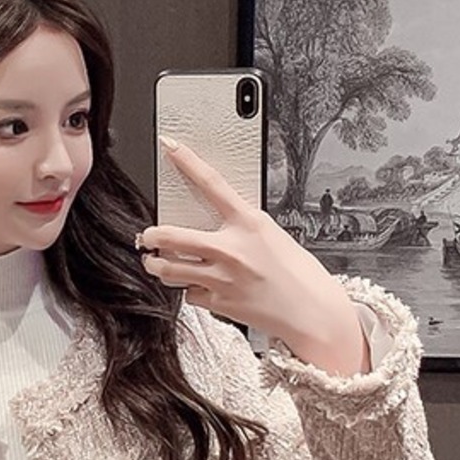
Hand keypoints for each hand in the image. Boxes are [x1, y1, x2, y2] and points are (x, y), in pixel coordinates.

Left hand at [138, 135, 366, 370]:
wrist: (312, 312)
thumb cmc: (301, 276)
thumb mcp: (275, 237)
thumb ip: (244, 229)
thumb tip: (223, 227)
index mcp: (249, 223)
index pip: (212, 183)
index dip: (187, 161)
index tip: (171, 147)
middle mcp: (231, 248)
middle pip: (173, 236)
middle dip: (152, 236)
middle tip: (148, 236)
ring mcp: (221, 277)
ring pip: (170, 270)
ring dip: (157, 266)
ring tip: (154, 263)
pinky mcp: (218, 302)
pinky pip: (190, 295)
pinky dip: (190, 291)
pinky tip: (198, 289)